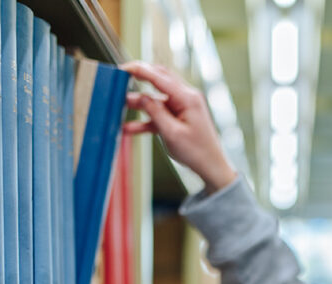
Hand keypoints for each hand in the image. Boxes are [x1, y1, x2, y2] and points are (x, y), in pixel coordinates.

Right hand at [121, 61, 237, 194]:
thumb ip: (155, 112)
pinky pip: (159, 113)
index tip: (122, 68)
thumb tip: (139, 96)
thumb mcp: (172, 133)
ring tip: (119, 105)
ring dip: (139, 102)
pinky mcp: (178, 117)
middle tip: (119, 79)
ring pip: (156, 97)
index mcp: (187, 98)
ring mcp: (182, 107)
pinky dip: (145, 119)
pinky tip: (128, 127)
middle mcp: (186, 98)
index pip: (159, 76)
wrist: (211, 167)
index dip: (139, 70)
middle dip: (138, 78)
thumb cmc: (196, 152)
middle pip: (158, 80)